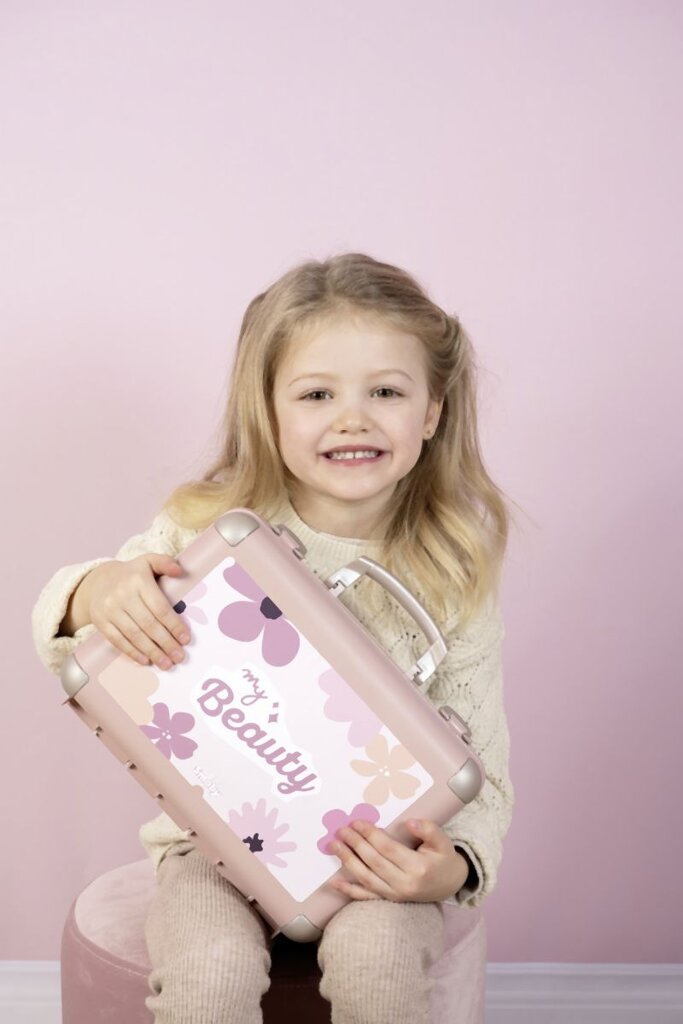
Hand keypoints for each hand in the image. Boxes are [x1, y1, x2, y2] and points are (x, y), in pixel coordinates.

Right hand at [86, 554, 190, 669]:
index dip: (174, 625)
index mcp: (138, 580)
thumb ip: (165, 563)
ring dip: (152, 652)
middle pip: (148, 624)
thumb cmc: (132, 574)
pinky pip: (117, 640)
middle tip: (179, 656)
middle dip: (166, 643)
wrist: (99, 580)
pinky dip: (132, 652)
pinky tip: (145, 660)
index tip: (186, 639)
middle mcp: (122, 594)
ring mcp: (109, 609)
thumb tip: (181, 571)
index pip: (160, 607)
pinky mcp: (100, 621)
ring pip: (134, 635)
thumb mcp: (148, 561)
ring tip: (166, 663)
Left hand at [328, 818, 467, 901]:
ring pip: (366, 878)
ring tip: (334, 846)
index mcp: (418, 868)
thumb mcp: (443, 841)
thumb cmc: (444, 859)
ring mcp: (395, 895)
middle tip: (341, 830)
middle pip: (374, 862)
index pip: (388, 849)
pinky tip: (333, 882)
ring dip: (348, 861)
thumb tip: (410, 823)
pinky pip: (366, 897)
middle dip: (355, 844)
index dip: (371, 835)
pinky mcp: (389, 900)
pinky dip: (349, 890)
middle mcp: (404, 885)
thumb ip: (428, 829)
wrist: (449, 885)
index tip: (357, 822)